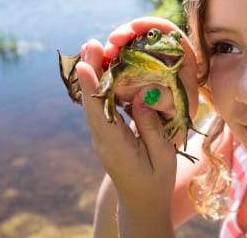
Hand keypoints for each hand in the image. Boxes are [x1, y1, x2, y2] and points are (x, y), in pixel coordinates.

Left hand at [76, 38, 176, 210]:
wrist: (141, 203)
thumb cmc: (156, 182)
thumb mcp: (162, 157)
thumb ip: (152, 127)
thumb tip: (144, 95)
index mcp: (116, 147)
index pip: (100, 113)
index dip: (91, 87)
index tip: (84, 63)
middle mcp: (102, 140)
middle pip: (91, 102)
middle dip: (90, 71)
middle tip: (90, 43)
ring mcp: (100, 137)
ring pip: (91, 102)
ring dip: (92, 75)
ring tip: (93, 48)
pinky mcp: (104, 134)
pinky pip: (97, 106)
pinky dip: (97, 86)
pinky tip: (101, 68)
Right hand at [103, 16, 199, 122]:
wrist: (162, 127)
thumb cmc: (175, 117)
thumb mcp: (174, 111)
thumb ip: (165, 102)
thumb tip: (146, 93)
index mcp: (181, 56)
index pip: (168, 31)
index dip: (150, 25)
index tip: (133, 28)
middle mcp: (161, 54)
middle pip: (144, 33)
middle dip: (126, 33)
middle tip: (113, 41)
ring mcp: (143, 60)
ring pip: (127, 44)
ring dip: (113, 46)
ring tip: (104, 54)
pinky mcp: (128, 69)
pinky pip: (116, 59)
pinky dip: (106, 59)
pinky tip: (98, 62)